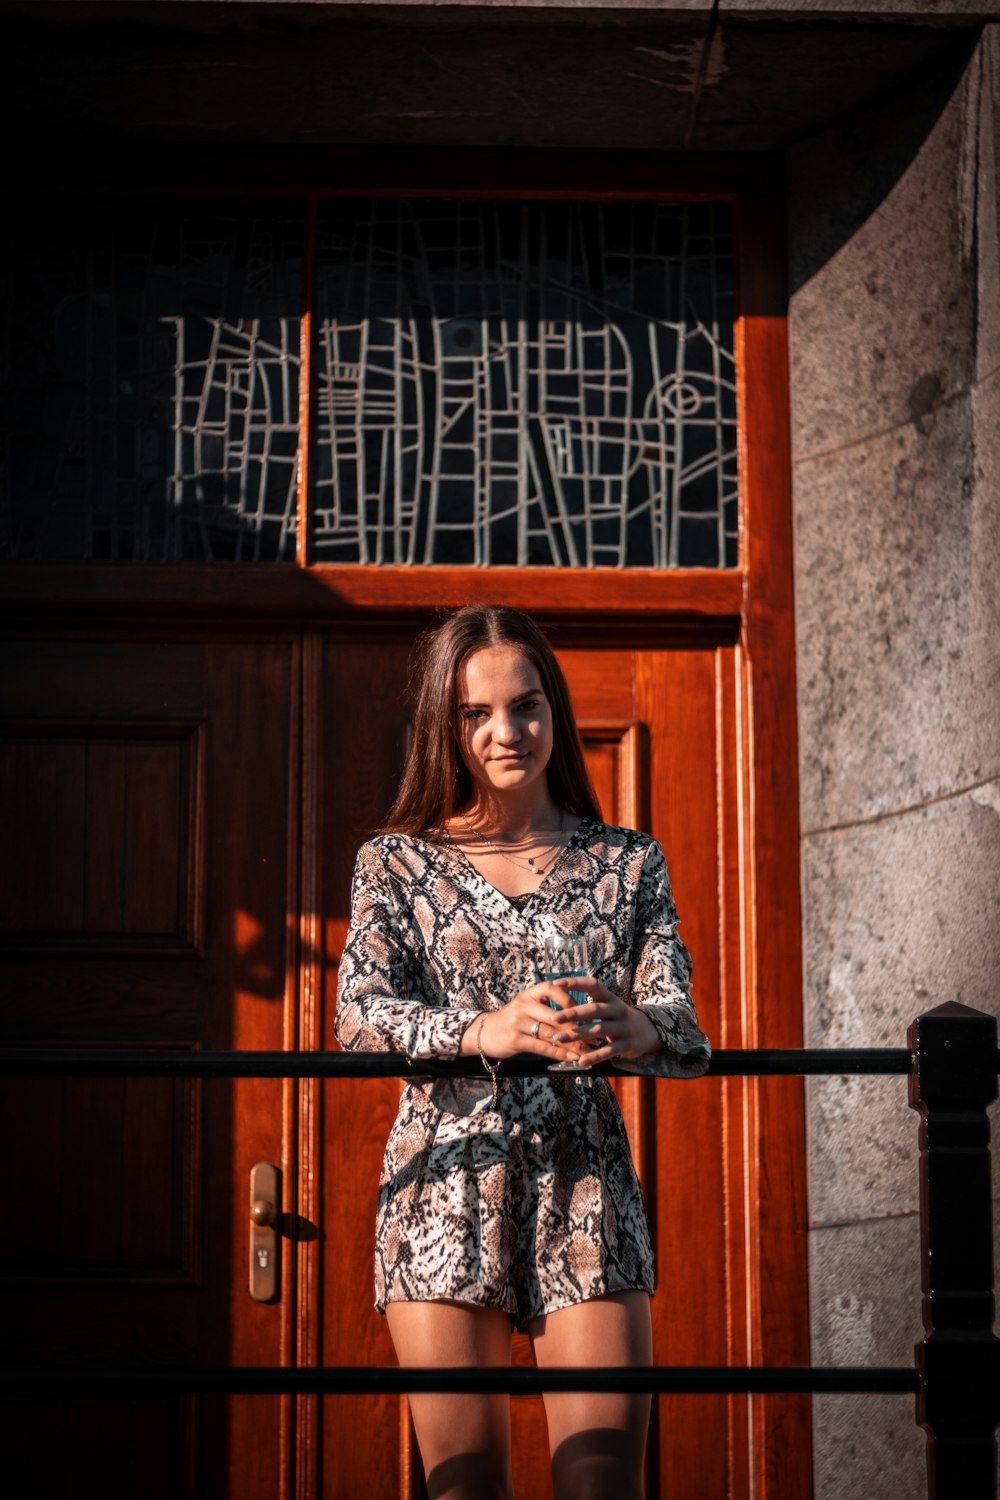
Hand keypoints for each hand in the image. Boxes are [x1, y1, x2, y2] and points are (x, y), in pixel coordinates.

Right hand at [463, 979, 604, 1065]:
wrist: (485, 1033)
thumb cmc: (513, 1020)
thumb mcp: (528, 1006)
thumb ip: (549, 1007)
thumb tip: (578, 1013)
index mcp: (529, 994)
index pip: (552, 988)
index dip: (569, 998)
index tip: (585, 1009)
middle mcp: (523, 1005)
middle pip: (555, 1016)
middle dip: (577, 1027)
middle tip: (596, 1035)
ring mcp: (518, 1022)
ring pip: (551, 1033)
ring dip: (572, 1043)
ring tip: (588, 1050)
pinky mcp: (515, 1039)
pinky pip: (542, 1047)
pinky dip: (559, 1053)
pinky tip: (572, 1058)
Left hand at [545, 976, 661, 1065]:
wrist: (649, 1031)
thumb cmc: (618, 1017)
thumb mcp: (608, 1005)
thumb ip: (589, 1002)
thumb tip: (560, 995)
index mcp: (610, 997)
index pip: (593, 985)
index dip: (575, 983)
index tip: (556, 983)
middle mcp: (617, 1010)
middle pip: (594, 1009)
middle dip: (573, 1013)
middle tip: (554, 1018)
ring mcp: (623, 1027)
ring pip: (599, 1030)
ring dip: (578, 1035)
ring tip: (559, 1038)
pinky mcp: (627, 1045)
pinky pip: (609, 1051)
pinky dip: (595, 1056)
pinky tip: (581, 1060)